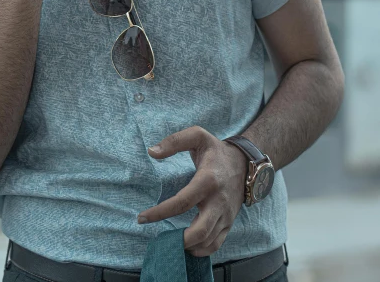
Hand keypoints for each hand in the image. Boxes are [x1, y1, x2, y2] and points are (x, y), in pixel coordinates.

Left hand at [137, 126, 246, 256]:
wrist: (245, 163)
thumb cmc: (216, 150)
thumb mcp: (197, 136)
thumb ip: (174, 141)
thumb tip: (152, 151)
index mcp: (208, 180)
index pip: (182, 202)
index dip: (160, 212)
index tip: (143, 218)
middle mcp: (218, 200)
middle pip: (200, 230)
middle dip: (179, 239)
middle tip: (162, 239)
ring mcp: (225, 214)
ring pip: (208, 240)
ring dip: (189, 246)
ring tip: (171, 242)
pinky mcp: (229, 222)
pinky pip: (217, 243)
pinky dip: (202, 250)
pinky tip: (188, 246)